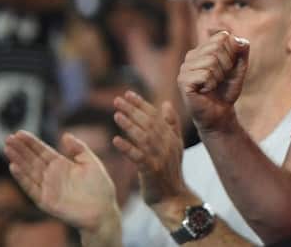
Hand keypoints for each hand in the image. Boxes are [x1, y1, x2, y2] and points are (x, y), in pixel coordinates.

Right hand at [4, 130, 118, 231]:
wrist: (102, 209)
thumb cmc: (99, 186)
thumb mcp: (91, 162)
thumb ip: (79, 148)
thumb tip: (65, 135)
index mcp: (62, 164)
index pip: (43, 151)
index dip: (32, 142)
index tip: (20, 132)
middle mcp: (52, 175)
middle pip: (32, 159)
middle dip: (20, 149)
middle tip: (8, 137)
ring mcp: (47, 188)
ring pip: (29, 171)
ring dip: (18, 160)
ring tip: (8, 148)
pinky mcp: (44, 201)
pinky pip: (31, 188)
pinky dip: (22, 178)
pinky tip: (14, 167)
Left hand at [112, 91, 185, 206]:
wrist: (173, 197)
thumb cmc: (169, 171)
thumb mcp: (175, 145)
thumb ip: (171, 124)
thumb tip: (166, 104)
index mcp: (171, 136)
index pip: (155, 115)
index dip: (141, 103)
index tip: (128, 93)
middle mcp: (167, 143)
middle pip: (149, 122)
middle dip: (133, 109)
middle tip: (117, 99)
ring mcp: (160, 156)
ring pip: (143, 137)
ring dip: (129, 125)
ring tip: (116, 114)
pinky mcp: (151, 170)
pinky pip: (138, 156)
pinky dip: (127, 147)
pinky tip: (115, 140)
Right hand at [177, 31, 248, 133]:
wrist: (220, 112)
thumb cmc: (227, 88)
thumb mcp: (240, 65)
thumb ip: (242, 49)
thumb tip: (233, 37)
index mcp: (203, 48)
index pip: (222, 36)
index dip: (232, 53)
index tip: (228, 67)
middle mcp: (191, 55)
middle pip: (217, 48)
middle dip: (226, 65)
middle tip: (221, 78)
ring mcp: (184, 68)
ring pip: (211, 61)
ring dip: (219, 76)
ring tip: (213, 85)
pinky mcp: (183, 81)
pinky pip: (205, 74)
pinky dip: (211, 84)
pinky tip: (206, 90)